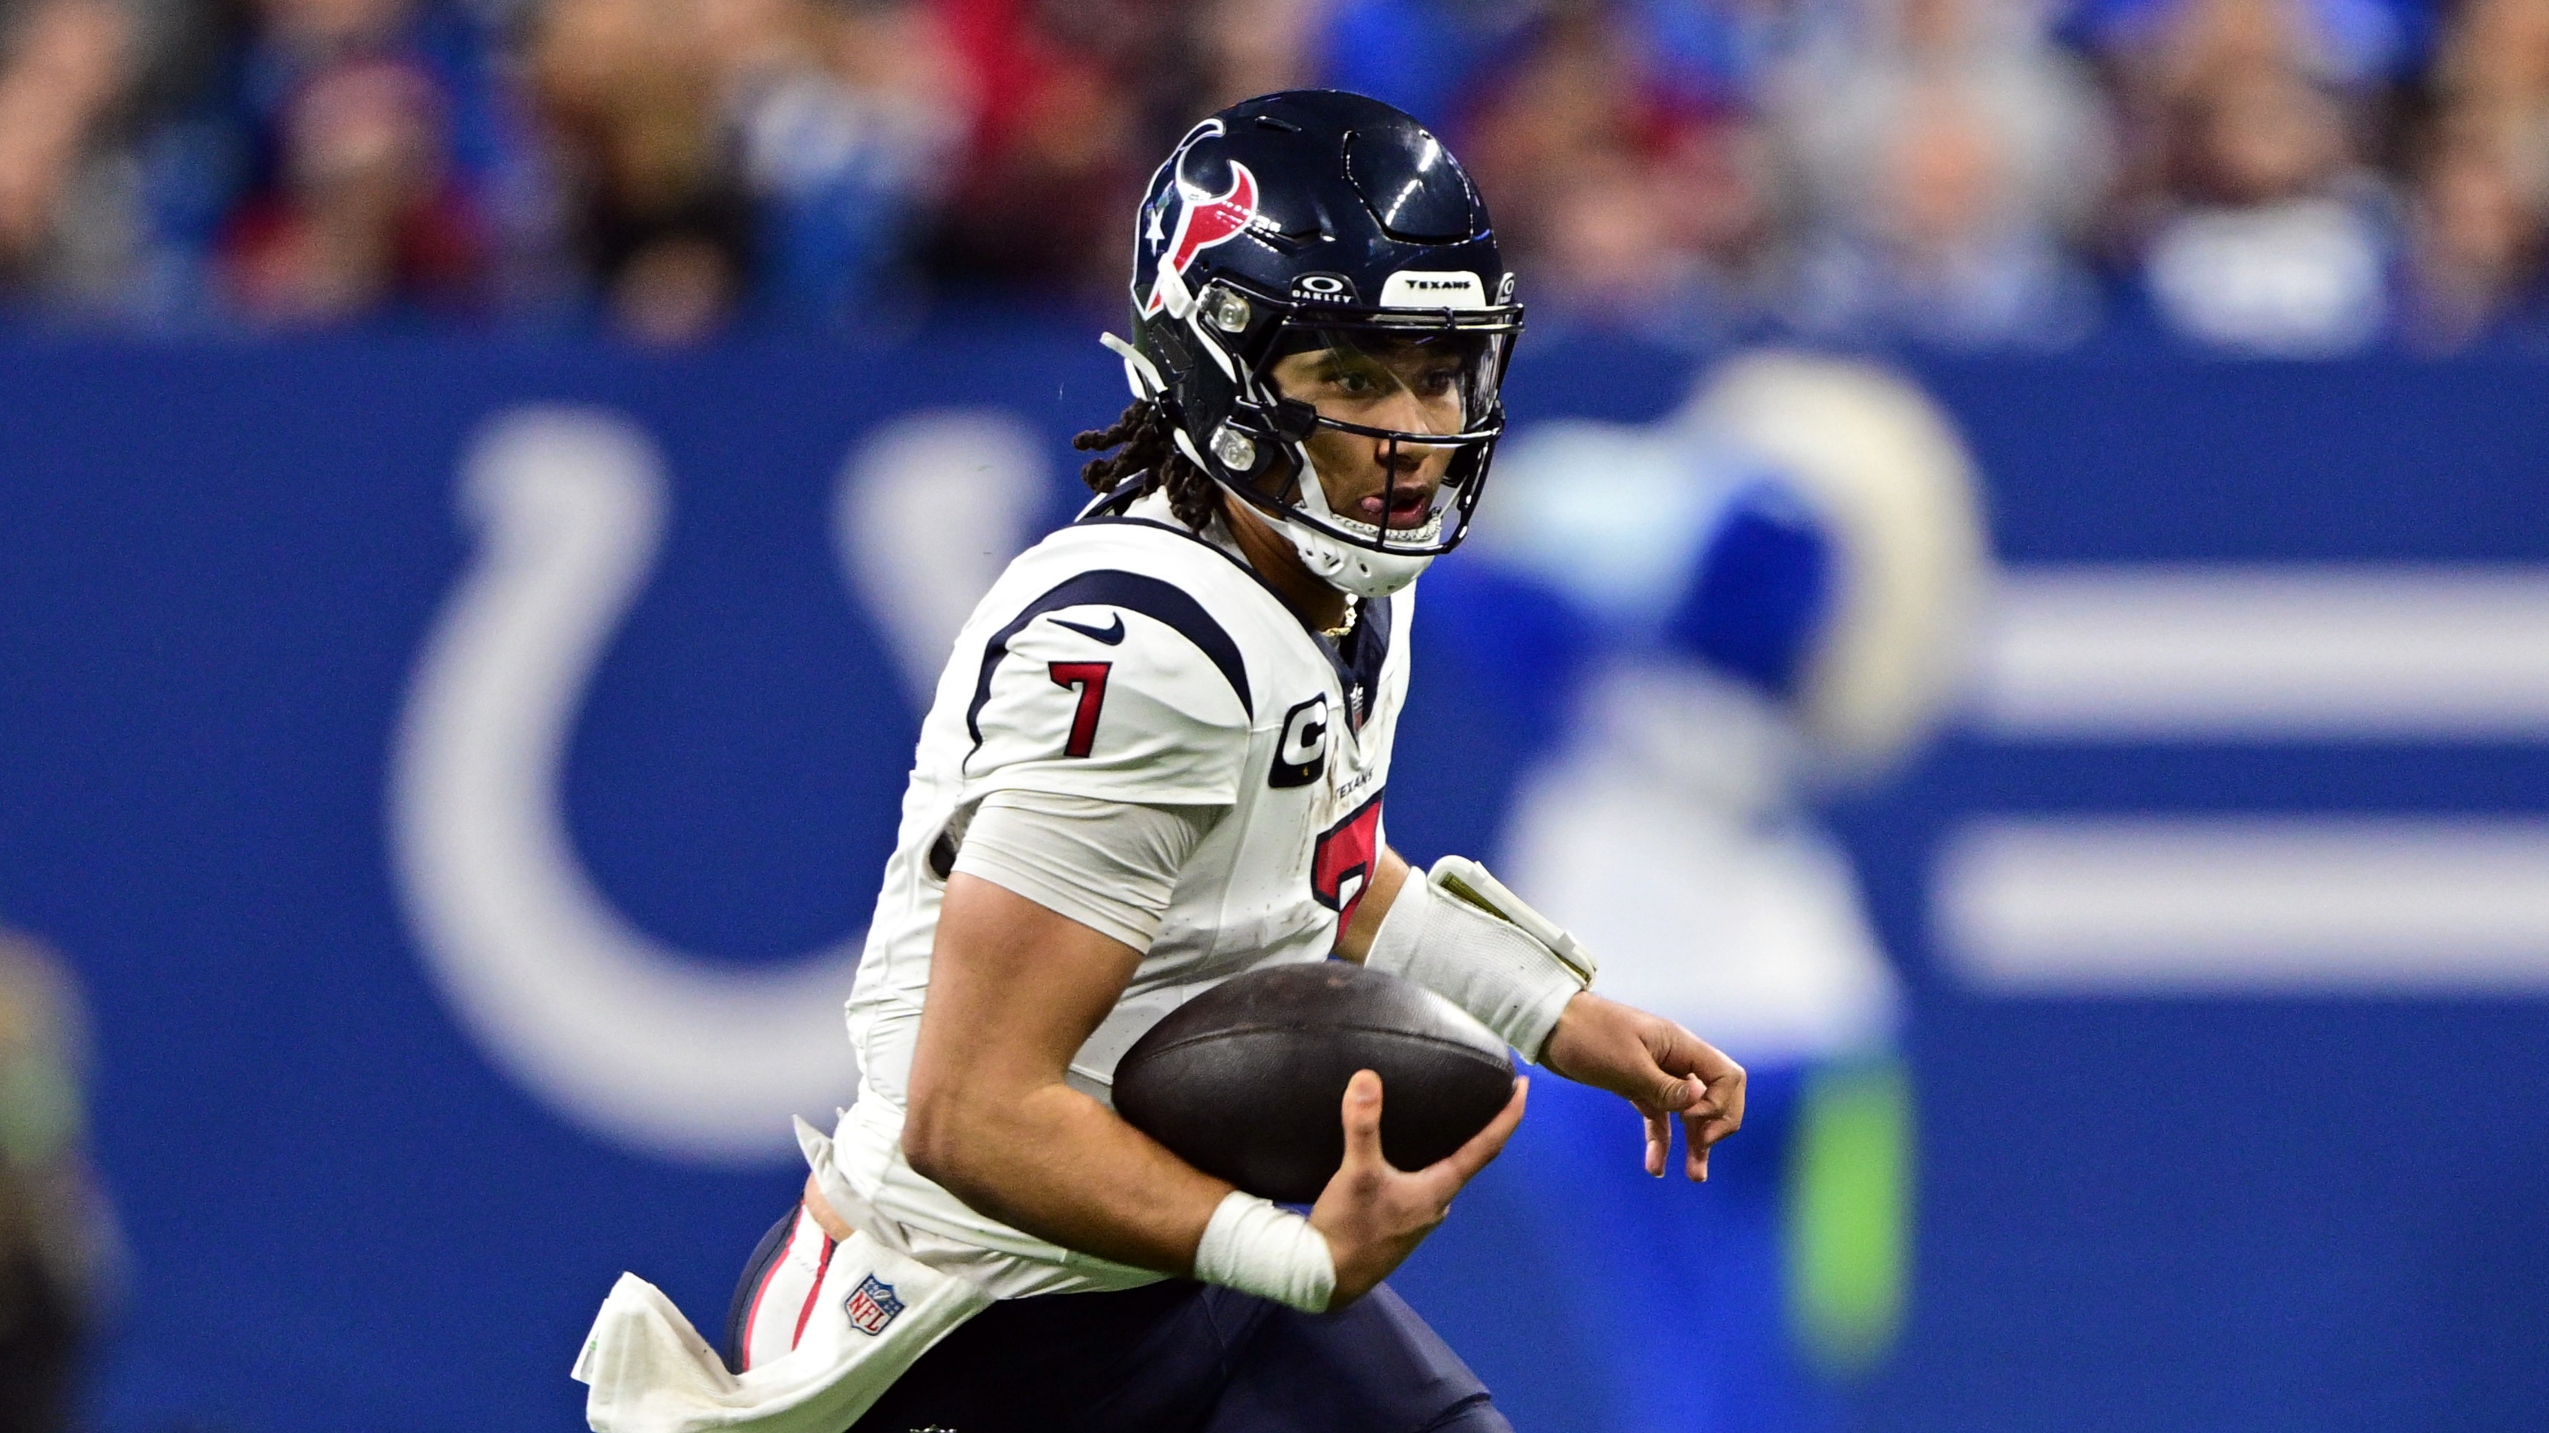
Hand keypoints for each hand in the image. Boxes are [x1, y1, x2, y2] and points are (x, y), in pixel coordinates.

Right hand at [1309, 1069, 1526, 1308]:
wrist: (1328, 1279)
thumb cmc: (1351, 1229)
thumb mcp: (1356, 1174)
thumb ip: (1362, 1127)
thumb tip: (1367, 1079)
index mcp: (1438, 1190)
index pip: (1486, 1148)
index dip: (1508, 1117)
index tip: (1524, 1086)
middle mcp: (1437, 1204)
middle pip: (1471, 1159)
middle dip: (1483, 1126)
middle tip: (1487, 1091)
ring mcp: (1420, 1216)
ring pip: (1445, 1172)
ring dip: (1453, 1145)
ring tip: (1448, 1115)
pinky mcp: (1401, 1222)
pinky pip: (1425, 1182)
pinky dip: (1428, 1161)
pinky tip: (1410, 1153)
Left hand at [1540, 992, 1744, 1181]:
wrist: (1549, 1026)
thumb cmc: (1588, 1036)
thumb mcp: (1627, 1065)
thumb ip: (1665, 1086)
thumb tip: (1702, 1098)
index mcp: (1681, 1046)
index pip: (1727, 1076)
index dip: (1721, 1105)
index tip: (1692, 1121)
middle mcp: (1676, 1060)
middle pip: (1715, 1096)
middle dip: (1717, 1126)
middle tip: (1703, 1148)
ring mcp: (1657, 1075)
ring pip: (1688, 1112)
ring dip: (1695, 1142)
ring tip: (1695, 1176)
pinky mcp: (1637, 1087)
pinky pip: (1659, 1118)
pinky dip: (1661, 1141)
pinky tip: (1657, 1167)